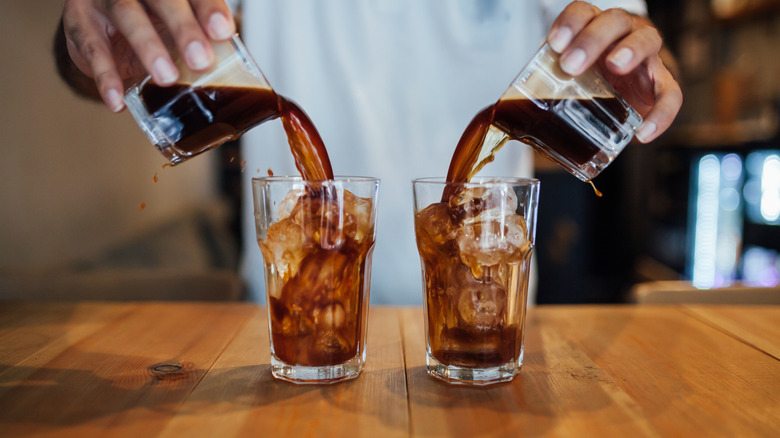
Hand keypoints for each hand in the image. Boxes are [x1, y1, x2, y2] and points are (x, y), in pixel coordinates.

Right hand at [61, 0, 235, 111]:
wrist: (98, 22)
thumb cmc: (150, 23)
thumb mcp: (175, 26)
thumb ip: (200, 39)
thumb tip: (234, 73)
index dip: (208, 8)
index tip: (223, 32)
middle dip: (183, 27)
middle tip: (201, 60)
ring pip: (127, 14)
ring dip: (148, 47)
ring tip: (166, 77)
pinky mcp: (80, 20)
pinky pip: (93, 48)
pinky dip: (106, 76)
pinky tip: (118, 100)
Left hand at [546, 1, 681, 142]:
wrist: (623, 93)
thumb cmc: (587, 81)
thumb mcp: (564, 79)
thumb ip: (541, 90)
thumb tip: (503, 120)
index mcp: (594, 28)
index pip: (583, 12)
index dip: (570, 23)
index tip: (554, 43)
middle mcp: (623, 34)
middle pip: (614, 22)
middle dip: (592, 39)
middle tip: (572, 64)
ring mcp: (646, 56)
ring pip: (647, 40)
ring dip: (631, 49)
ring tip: (615, 65)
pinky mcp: (661, 83)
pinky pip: (670, 93)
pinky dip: (661, 112)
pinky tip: (644, 132)